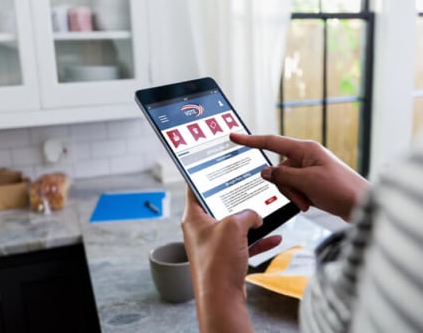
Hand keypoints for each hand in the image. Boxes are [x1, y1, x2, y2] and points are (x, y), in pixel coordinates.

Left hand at [182, 186, 280, 331]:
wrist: (222, 298)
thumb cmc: (218, 263)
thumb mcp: (234, 226)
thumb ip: (247, 214)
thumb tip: (255, 216)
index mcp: (193, 218)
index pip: (195, 189)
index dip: (204, 177)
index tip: (213, 168)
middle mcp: (201, 230)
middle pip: (219, 208)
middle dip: (236, 202)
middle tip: (247, 191)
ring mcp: (213, 245)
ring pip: (233, 227)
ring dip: (250, 222)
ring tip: (265, 215)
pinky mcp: (225, 258)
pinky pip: (243, 243)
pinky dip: (257, 240)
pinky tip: (273, 237)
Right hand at [230, 133, 369, 220]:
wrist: (362, 205)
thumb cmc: (341, 189)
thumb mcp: (307, 182)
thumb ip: (282, 176)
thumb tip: (265, 172)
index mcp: (305, 149)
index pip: (271, 141)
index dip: (250, 140)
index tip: (234, 137)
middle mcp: (305, 157)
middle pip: (278, 169)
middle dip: (285, 187)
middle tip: (301, 198)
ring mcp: (308, 169)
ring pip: (285, 181)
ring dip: (293, 195)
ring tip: (308, 202)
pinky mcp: (311, 181)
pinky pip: (294, 188)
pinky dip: (298, 197)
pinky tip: (310, 203)